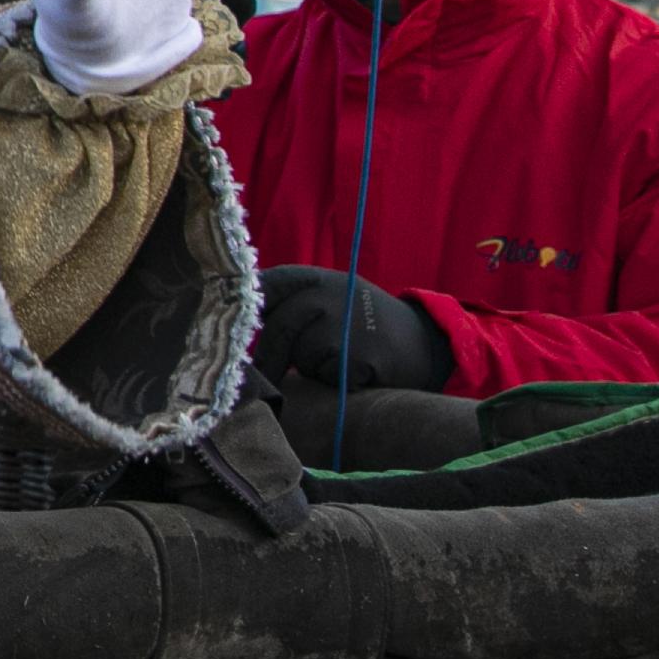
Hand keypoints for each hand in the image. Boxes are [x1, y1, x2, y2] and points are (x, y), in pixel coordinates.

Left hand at [249, 266, 449, 409]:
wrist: (424, 343)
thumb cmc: (361, 326)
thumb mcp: (329, 299)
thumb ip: (288, 304)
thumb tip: (233, 326)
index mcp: (313, 278)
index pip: (265, 287)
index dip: (246, 310)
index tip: (233, 330)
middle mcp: (325, 293)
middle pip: (278, 330)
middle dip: (270, 358)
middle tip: (266, 375)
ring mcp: (343, 321)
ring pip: (299, 355)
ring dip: (310, 368)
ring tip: (339, 360)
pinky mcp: (357, 353)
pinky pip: (324, 375)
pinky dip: (333, 381)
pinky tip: (355, 371)